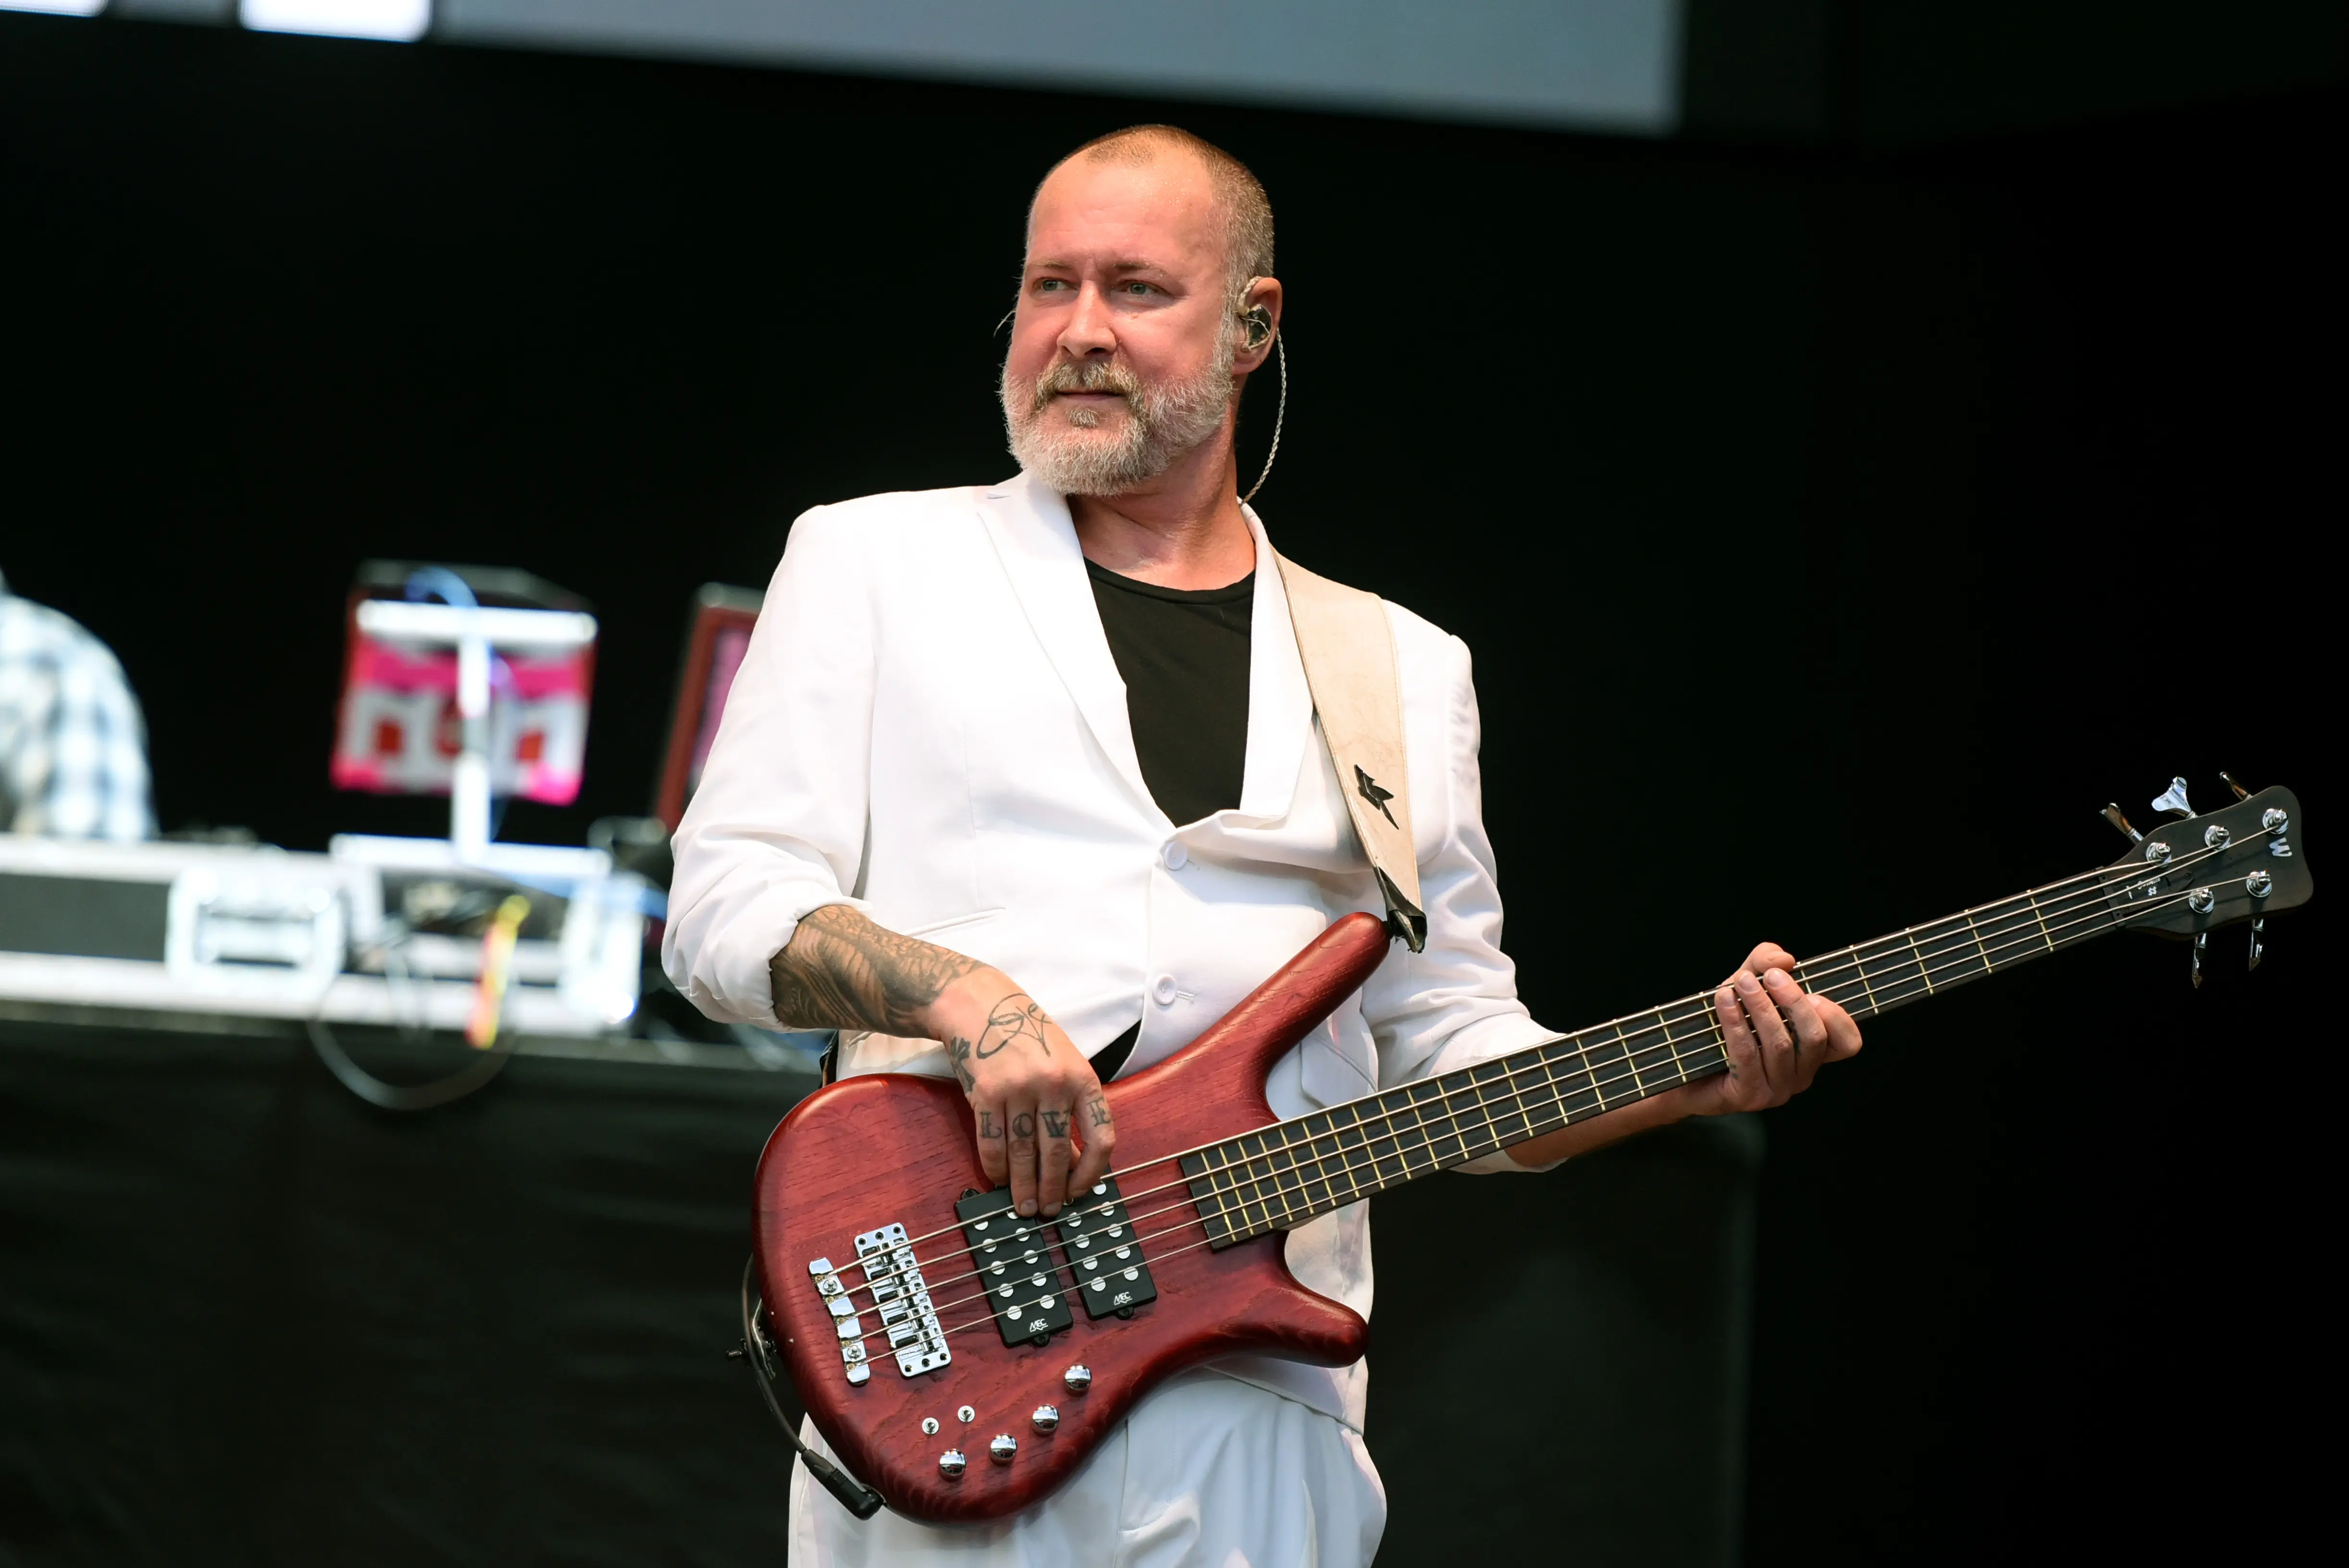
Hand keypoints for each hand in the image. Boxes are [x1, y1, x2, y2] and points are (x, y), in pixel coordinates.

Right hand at [923, 969, 1115, 1217]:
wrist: (981, 1005)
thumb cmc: (1028, 1037)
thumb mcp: (1063, 1066)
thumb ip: (1072, 1111)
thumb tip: (1076, 1167)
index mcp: (1083, 1078)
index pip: (1101, 1137)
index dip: (1092, 1172)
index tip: (1080, 1191)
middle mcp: (1054, 1084)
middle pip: (1057, 1152)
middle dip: (1053, 1189)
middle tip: (1048, 1211)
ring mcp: (1019, 1088)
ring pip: (1023, 1153)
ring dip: (1023, 1186)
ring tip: (1024, 1206)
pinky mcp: (985, 1093)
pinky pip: (992, 1142)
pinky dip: (995, 1167)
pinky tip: (998, 1179)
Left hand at [1681, 941, 1862, 1113]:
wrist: (1684, 1061)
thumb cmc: (1724, 1021)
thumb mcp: (1747, 983)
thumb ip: (1765, 963)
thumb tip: (1784, 959)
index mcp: (1811, 1052)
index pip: (1847, 1042)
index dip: (1837, 1016)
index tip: (1813, 992)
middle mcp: (1799, 1075)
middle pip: (1814, 1037)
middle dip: (1793, 1001)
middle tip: (1769, 977)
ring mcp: (1776, 1090)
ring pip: (1781, 1045)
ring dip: (1761, 1008)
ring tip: (1741, 982)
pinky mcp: (1747, 1096)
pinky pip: (1747, 1055)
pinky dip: (1735, 1022)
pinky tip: (1723, 1000)